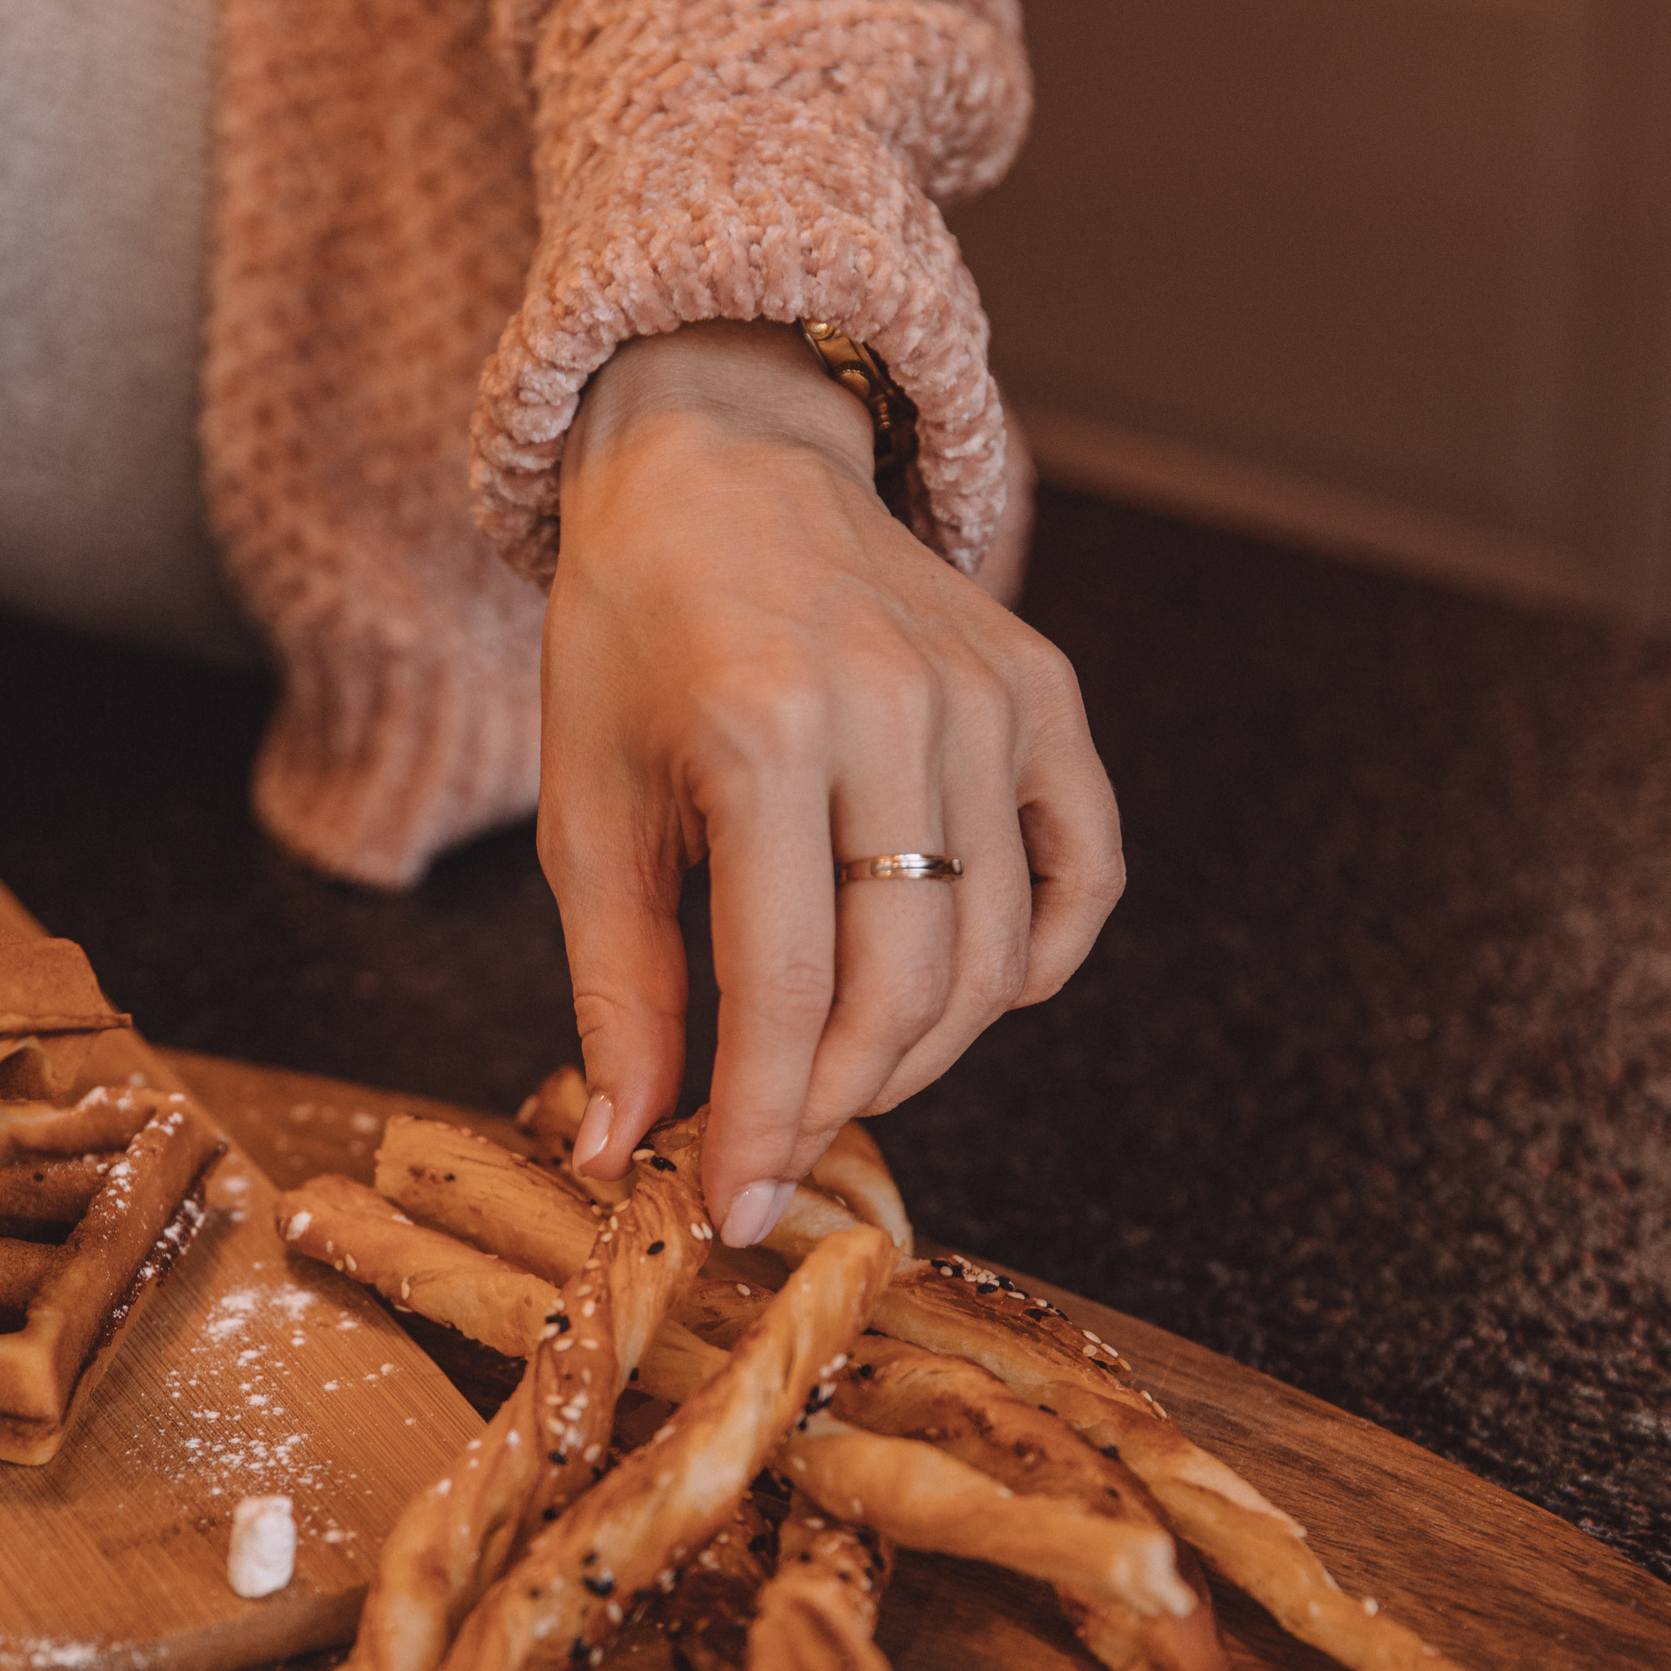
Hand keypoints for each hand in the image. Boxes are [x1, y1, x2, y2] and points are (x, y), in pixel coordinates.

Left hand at [541, 319, 1122, 1247]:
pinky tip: (961, 994)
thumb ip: (615, 990)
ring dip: (921, 1053)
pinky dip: (1035, 963)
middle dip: (834, 1107)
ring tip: (838, 1073)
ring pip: (996, 955)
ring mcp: (990, 698)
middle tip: (774, 1151)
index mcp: (763, 730)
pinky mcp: (1046, 692)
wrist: (719, 462)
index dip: (764, 1124)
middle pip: (906, 989)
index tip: (734, 1207)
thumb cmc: (632, 640)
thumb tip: (626, 1151)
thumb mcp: (588, 811)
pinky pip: (1082, 874)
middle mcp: (898, 710)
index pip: (788, 990)